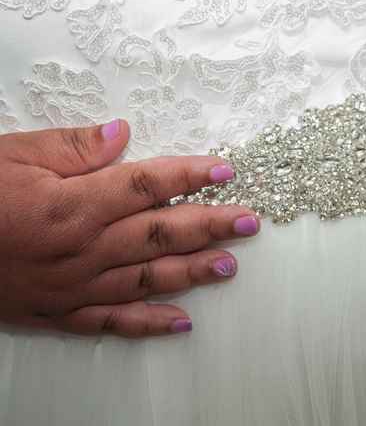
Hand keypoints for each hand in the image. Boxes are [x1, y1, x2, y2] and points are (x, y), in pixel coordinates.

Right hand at [0, 120, 259, 337]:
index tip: (226, 170)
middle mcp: (82, 249)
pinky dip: (149, 322)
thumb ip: (73, 148)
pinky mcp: (59, 312)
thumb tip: (123, 134)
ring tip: (231, 265)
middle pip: (160, 234)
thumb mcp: (12, 155)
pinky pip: (112, 321)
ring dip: (193, 272)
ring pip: (147, 278)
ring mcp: (74, 286)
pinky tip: (182, 321)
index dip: (191, 176)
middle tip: (250, 221)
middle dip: (210, 225)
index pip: (147, 185)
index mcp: (73, 206)